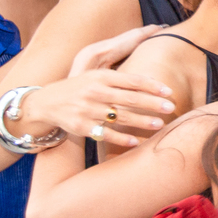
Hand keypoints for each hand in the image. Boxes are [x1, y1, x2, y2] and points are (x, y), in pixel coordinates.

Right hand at [8, 25, 174, 147]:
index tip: (169, 91)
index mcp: (100, 77)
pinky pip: (105, 134)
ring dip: (142, 121)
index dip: (152, 86)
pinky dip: (121, 138)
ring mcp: (87, 110)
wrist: (46, 102)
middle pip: (129, 98)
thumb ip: (122, 78)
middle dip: (152, 103)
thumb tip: (152, 80)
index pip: (131, 80)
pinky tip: (136, 141)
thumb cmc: (80, 88)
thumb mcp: (97, 76)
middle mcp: (94, 92)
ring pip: (120, 117)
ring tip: (160, 124)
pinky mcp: (81, 126)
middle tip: (171, 107)